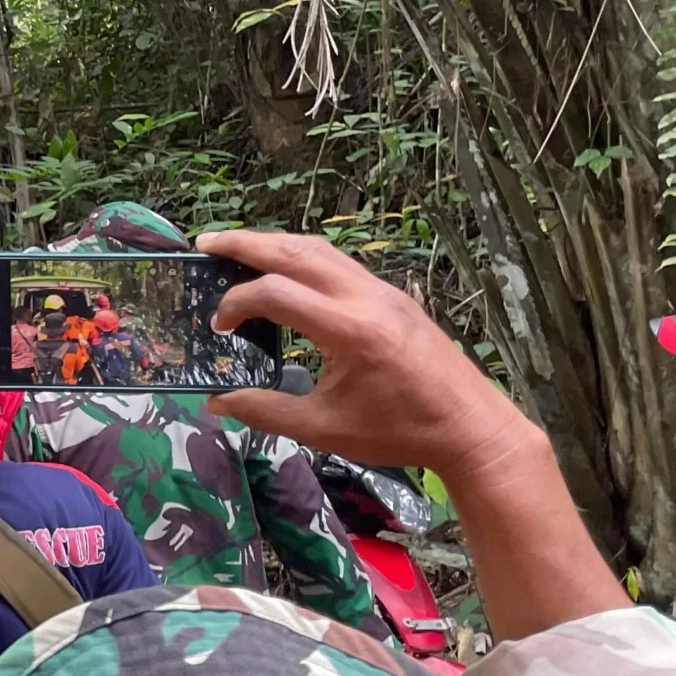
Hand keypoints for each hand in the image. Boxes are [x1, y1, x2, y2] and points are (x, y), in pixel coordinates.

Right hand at [199, 230, 530, 477]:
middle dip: (245, 243)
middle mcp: (365, 298)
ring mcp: (382, 292)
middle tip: (204, 243)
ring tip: (236, 247)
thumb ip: (265, 411)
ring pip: (319, 250)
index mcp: (349, 331)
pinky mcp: (392, 296)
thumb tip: (215, 402)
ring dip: (274, 243)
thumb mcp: (324, 429)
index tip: (219, 327)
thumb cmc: (399, 432)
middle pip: (295, 252)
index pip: (275, 294)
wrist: (471, 428)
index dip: (236, 304)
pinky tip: (284, 269)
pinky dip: (302, 257)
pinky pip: (339, 263)